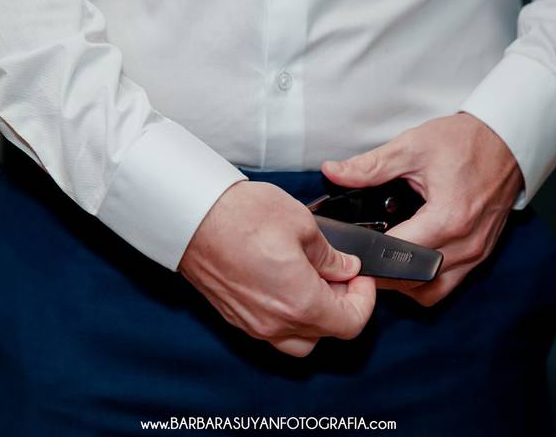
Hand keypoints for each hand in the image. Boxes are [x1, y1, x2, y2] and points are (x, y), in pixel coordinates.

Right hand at [179, 180, 375, 356]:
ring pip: (298, 339)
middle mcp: (275, 323)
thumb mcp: (302, 224)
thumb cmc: (239, 216)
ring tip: (313, 281)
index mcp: (300, 303)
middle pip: (326, 333)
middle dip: (341, 305)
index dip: (364, 299)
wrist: (190, 215)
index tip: (360, 277)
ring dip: (314, 317)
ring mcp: (252, 323)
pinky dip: (287, 315)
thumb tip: (344, 267)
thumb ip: (330, 254)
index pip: (351, 323)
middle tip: (339, 273)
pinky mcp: (234, 316)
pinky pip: (272, 330)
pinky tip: (286, 282)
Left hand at [322, 113, 522, 306]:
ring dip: (402, 283)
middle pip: (411, 281)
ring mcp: (476, 254)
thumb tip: (333, 172)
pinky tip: (407, 260)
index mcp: (448, 218)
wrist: (507, 141)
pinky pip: (447, 284)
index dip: (368, 255)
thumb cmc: (465, 142)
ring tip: (382, 260)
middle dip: (381, 272)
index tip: (349, 249)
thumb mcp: (412, 146)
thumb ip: (370, 166)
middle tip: (358, 256)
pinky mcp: (481, 256)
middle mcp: (466, 244)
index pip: (397, 255)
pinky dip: (424, 281)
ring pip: (430, 291)